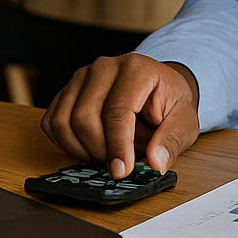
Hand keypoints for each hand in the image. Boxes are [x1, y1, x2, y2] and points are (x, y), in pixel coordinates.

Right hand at [41, 54, 200, 178]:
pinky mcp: (66, 91)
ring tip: (106, 153)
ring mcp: (81, 77)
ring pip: (63, 121)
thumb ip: (173, 140)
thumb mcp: (185, 120)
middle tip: (119, 162)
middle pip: (84, 117)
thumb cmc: (169, 102)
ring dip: (81, 149)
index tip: (122, 170)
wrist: (157, 86)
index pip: (117, 111)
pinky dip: (66, 143)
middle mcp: (104, 67)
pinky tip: (88, 147)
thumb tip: (156, 162)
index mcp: (136, 68)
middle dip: (100, 150)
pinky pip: (52, 122)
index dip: (118, 146)